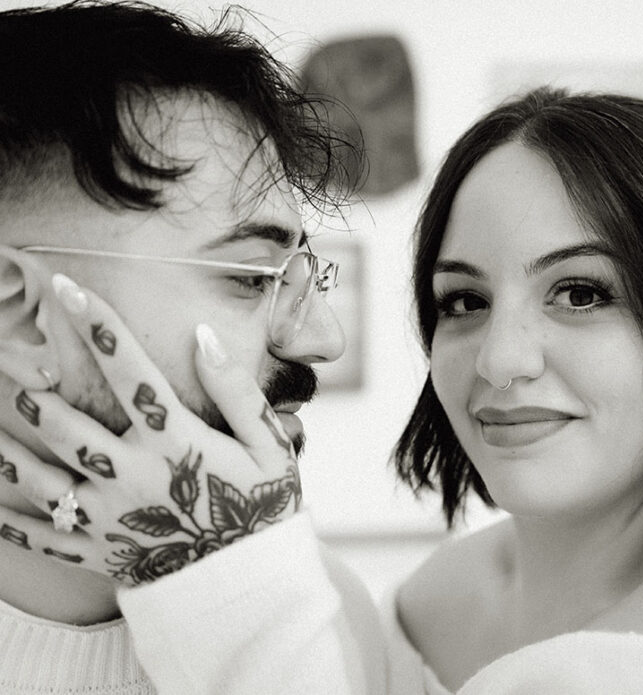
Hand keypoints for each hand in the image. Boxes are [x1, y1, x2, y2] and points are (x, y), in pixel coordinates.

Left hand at [0, 274, 301, 584]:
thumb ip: (237, 391)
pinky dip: (6, 517)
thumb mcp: (271, 447)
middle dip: (29, 385)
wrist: (253, 588)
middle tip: (6, 360)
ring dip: (6, 445)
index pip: (129, 370)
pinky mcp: (95, 553)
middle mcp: (131, 476)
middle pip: (63, 423)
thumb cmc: (264, 510)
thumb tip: (202, 336)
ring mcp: (108, 518)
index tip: (67, 287)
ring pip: (36, 476)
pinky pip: (38, 536)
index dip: (98, 325)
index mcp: (175, 443)